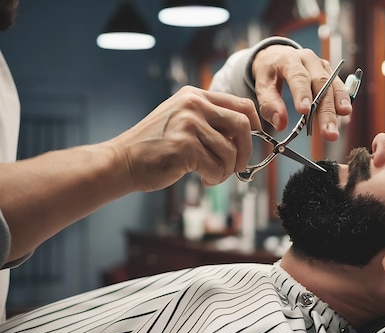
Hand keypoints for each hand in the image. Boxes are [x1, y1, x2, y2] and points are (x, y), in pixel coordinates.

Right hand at [109, 86, 261, 188]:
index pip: (241, 104)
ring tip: (212, 175)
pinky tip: (203, 179)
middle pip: (242, 125)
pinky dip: (215, 178)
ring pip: (230, 151)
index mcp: (195, 95)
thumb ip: (210, 121)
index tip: (256, 138)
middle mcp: (193, 105)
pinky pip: (217, 167)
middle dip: (246, 150)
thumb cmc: (155, 147)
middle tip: (239, 166)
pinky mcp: (184, 146)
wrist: (122, 161)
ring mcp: (188, 124)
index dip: (255, 123)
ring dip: (226, 170)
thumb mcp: (182, 121)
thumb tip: (247, 134)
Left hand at [251, 45, 352, 141]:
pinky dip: (342, 102)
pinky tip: (344, 118)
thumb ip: (269, 105)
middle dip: (325, 110)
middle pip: (321, 83)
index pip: (298, 75)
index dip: (302, 93)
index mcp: (288, 59)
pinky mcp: (330, 73)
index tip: (304, 112)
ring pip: (333, 85)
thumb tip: (281, 124)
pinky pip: (339, 87)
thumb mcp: (262, 86)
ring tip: (339, 126)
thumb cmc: (270, 72)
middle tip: (328, 132)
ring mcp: (322, 65)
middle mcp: (308, 59)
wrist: (277, 55)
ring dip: (338, 107)